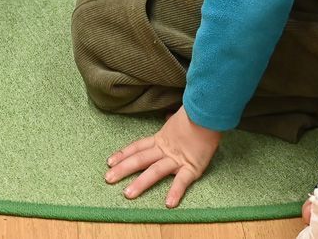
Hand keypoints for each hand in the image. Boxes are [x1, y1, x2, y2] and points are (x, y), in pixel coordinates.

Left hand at [105, 106, 220, 207]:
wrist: (210, 113)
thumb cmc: (196, 115)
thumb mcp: (179, 118)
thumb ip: (172, 121)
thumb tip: (169, 115)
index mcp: (161, 139)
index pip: (138, 147)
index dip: (123, 154)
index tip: (109, 162)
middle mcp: (165, 150)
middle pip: (140, 159)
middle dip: (123, 169)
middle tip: (108, 179)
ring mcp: (177, 159)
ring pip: (155, 171)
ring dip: (140, 183)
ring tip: (128, 194)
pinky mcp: (192, 166)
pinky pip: (182, 181)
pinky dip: (176, 192)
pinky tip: (168, 203)